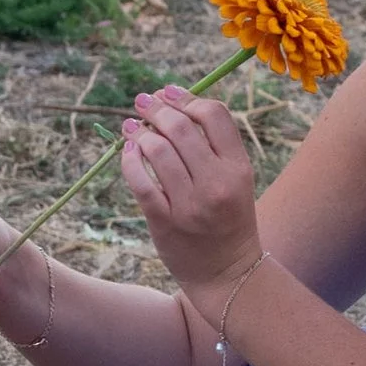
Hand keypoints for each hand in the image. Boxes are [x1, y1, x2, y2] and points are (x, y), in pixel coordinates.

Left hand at [120, 87, 260, 306]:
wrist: (227, 274)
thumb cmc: (228, 219)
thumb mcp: (235, 180)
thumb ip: (213, 146)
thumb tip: (174, 102)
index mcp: (238, 168)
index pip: (214, 115)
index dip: (187, 97)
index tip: (169, 92)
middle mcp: (216, 183)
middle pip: (180, 127)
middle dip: (156, 108)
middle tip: (142, 102)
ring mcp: (190, 204)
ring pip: (157, 150)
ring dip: (138, 132)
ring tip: (131, 127)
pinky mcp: (165, 221)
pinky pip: (140, 181)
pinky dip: (129, 160)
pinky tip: (127, 151)